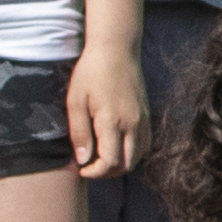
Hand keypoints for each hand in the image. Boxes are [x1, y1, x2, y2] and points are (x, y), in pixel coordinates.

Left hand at [69, 35, 147, 183]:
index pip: (110, 162)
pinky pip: (144, 144)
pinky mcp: (146, 115)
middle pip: (126, 165)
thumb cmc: (92, 72)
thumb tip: (82, 160)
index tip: (80, 168)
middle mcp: (133, 124)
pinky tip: (116, 146)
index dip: (94, 172)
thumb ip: (80, 133)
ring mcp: (142, 120)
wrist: (116, 48)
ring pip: (138, 157)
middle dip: (107, 173)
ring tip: (101, 157)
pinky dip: (131, 153)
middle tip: (90, 166)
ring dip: (120, 164)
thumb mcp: (76, 101)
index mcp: (113, 121)